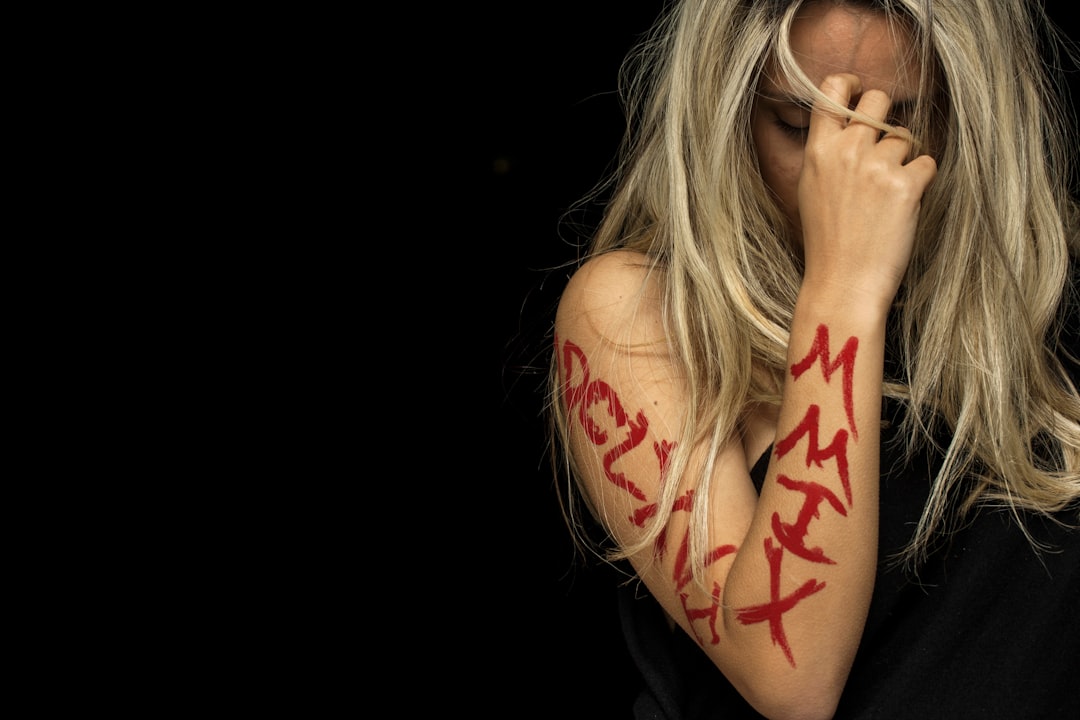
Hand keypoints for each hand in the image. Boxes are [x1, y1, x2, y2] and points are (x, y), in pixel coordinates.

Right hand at [797, 73, 936, 310]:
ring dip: (903, 159)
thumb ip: (828, 153)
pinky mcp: (906, 185)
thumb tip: (850, 126)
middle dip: (887, 118)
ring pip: (905, 137)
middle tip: (885, 148)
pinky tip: (903, 207)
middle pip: (879, 100)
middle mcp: (847, 151)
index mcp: (818, 151)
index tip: (860, 91)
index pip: (832, 90)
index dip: (851, 84)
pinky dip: (921, 182)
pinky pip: (927, 163)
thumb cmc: (826, 242)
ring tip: (887, 196)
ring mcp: (877, 166)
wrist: (842, 283)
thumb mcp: (811, 190)